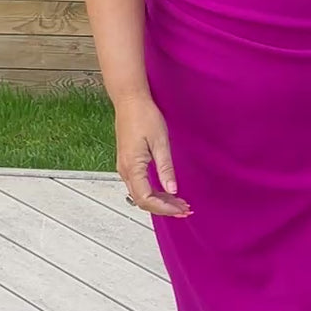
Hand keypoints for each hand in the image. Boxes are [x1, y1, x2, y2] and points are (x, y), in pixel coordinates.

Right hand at [115, 94, 191, 217]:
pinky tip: (167, 191)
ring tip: (180, 203)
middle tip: (185, 210)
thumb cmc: (144, 116)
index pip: (146, 198)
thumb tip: (172, 190)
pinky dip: (153, 192)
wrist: (129, 100)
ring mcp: (124, 167)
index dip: (164, 208)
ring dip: (159, 201)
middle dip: (164, 208)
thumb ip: (165, 168)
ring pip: (140, 194)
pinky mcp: (127, 163)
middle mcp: (125, 170)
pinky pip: (139, 186)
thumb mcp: (160, 142)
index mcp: (133, 166)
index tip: (182, 209)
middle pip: (142, 201)